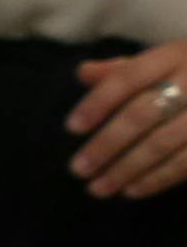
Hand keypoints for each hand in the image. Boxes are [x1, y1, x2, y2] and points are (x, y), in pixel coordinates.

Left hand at [73, 43, 186, 203]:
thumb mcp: (162, 61)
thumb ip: (122, 70)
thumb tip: (83, 73)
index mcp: (174, 56)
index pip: (129, 77)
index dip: (99, 102)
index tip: (72, 128)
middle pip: (143, 113)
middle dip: (107, 143)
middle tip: (78, 169)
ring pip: (163, 142)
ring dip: (127, 168)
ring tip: (98, 188)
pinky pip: (186, 162)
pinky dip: (157, 178)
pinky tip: (131, 191)